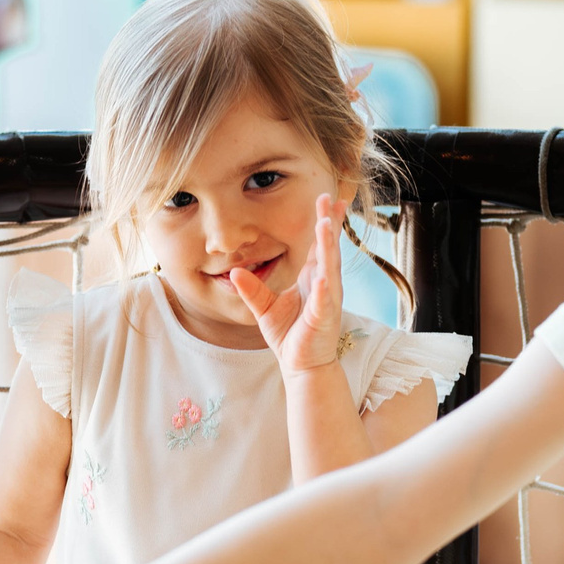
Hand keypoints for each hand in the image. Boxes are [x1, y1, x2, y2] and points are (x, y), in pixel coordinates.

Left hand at [228, 193, 346, 377]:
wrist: (301, 365)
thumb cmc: (289, 334)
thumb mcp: (264, 307)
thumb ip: (252, 288)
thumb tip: (234, 271)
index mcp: (312, 277)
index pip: (318, 244)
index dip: (323, 221)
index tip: (326, 198)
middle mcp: (324, 284)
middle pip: (328, 247)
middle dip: (329, 223)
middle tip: (329, 198)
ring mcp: (326, 300)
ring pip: (330, 268)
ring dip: (328, 247)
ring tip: (327, 225)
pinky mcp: (323, 319)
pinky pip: (323, 302)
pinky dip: (323, 290)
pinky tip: (322, 278)